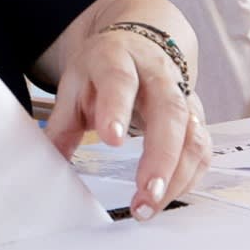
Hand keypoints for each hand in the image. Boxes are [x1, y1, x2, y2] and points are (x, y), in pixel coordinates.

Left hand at [44, 28, 208, 220]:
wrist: (137, 45)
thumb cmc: (103, 69)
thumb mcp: (75, 85)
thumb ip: (62, 124)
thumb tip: (47, 164)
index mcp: (118, 60)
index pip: (120, 81)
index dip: (117, 109)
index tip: (111, 138)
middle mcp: (157, 76)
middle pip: (168, 112)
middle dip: (160, 156)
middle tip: (145, 192)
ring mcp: (182, 95)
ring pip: (192, 133)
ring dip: (176, 174)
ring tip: (151, 205)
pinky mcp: (196, 117)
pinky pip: (202, 148)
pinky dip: (189, 176)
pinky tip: (170, 196)